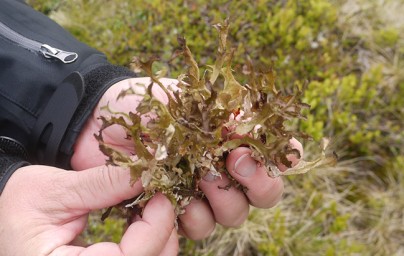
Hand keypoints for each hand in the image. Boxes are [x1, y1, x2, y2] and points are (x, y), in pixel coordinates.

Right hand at [0, 165, 177, 255]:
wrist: (4, 217)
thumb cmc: (17, 206)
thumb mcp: (54, 190)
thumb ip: (102, 184)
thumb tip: (146, 174)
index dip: (155, 228)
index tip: (163, 196)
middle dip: (163, 233)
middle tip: (163, 199)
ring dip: (160, 237)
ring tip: (155, 208)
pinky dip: (150, 243)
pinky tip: (146, 222)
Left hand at [71, 77, 302, 239]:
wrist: (105, 118)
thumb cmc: (150, 103)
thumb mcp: (187, 98)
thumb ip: (221, 112)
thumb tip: (253, 127)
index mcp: (234, 140)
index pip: (277, 155)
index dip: (281, 158)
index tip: (261, 148)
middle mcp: (226, 170)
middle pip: (264, 194)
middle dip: (257, 182)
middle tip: (233, 161)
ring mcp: (203, 193)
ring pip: (233, 215)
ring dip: (223, 200)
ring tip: (199, 176)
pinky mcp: (176, 209)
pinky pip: (199, 227)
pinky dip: (192, 215)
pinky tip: (177, 197)